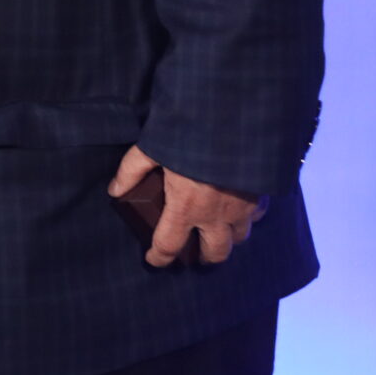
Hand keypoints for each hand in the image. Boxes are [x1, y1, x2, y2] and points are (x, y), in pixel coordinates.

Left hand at [109, 146, 265, 267]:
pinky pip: (257, 216)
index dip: (159, 257)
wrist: (234, 115)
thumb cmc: (189, 132)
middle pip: (214, 254)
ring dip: (227, 238)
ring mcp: (242, 206)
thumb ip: (131, 171)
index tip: (154, 259)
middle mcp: (216, 214)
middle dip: (203, 257)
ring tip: (218, 230)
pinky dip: (248, 217)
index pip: (169, 245)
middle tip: (195, 252)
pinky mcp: (260, 193)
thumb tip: (115, 190)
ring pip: (239, 238)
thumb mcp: (152, 148)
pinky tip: (239, 207)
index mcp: (186, 207)